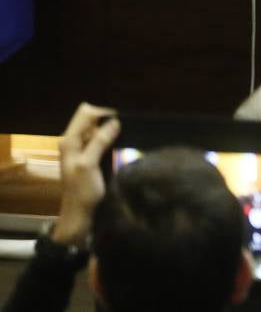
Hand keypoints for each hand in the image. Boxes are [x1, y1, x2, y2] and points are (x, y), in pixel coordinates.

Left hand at [53, 102, 119, 246]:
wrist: (79, 214)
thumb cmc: (82, 191)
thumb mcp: (89, 165)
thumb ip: (99, 142)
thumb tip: (115, 121)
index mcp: (69, 140)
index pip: (86, 112)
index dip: (104, 113)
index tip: (121, 122)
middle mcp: (73, 141)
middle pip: (92, 118)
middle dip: (108, 120)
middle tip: (125, 129)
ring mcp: (82, 149)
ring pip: (98, 129)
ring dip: (111, 130)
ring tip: (126, 136)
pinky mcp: (90, 156)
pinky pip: (101, 140)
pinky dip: (110, 139)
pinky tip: (120, 145)